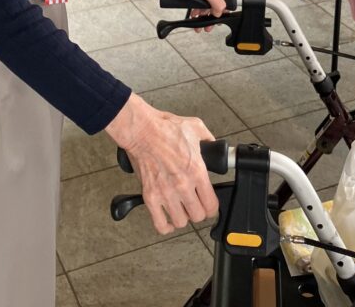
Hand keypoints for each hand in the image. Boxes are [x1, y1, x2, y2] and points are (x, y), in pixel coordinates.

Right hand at [104, 93, 218, 233]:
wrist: (141, 130)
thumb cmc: (164, 128)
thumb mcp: (195, 127)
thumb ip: (208, 139)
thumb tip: (213, 146)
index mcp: (196, 170)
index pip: (211, 204)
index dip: (212, 206)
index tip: (210, 203)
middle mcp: (182, 185)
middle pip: (198, 215)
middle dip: (198, 211)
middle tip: (195, 204)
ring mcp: (165, 193)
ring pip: (181, 222)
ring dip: (183, 217)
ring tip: (182, 209)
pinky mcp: (150, 196)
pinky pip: (160, 223)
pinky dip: (165, 226)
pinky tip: (168, 220)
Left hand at [167, 0, 226, 31]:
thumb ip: (217, 2)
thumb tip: (219, 12)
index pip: (225, 1)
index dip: (221, 12)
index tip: (216, 20)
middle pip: (215, 5)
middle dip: (210, 16)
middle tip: (207, 26)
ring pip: (207, 6)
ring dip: (203, 15)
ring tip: (199, 23)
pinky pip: (200, 5)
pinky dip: (198, 11)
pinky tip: (194, 15)